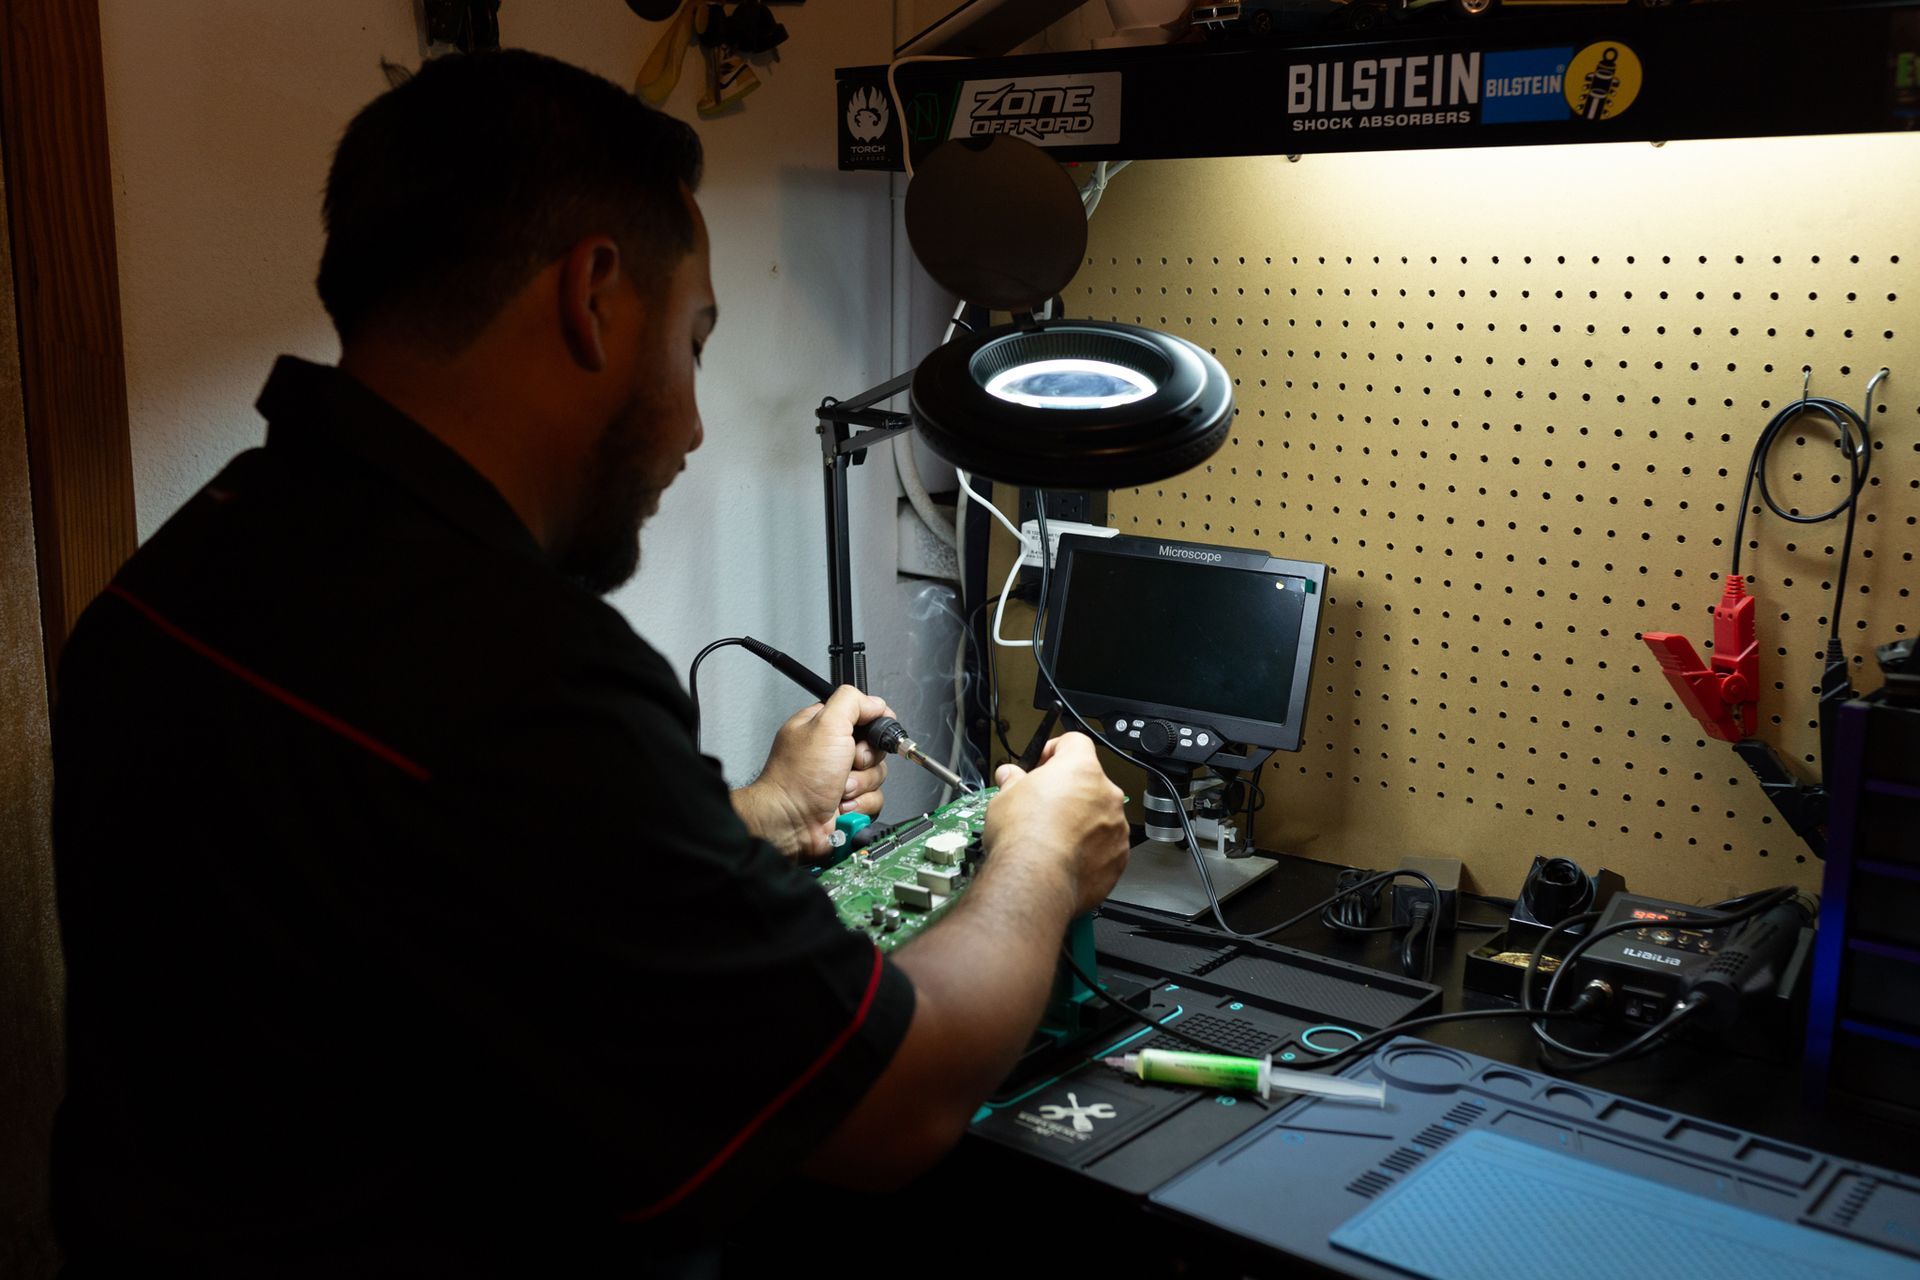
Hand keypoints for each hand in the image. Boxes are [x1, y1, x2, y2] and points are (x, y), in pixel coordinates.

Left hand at [732, 685, 890, 859]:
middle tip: (848, 763)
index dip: (874, 723)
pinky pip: (874, 799)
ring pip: (876, 775)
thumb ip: (852, 702)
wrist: (790, 822)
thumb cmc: (797, 777)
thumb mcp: (826, 725)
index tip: (873, 734)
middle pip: (874, 747)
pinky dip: (861, 804)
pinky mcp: (849, 802)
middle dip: (865, 759)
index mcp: (823, 726)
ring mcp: (840, 778)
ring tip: (839, 789)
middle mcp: (832, 751)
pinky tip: (841, 805)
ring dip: (861, 784)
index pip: (863, 714)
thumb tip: (876, 703)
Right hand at [981, 732, 1128, 914]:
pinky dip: (1090, 850)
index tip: (1041, 765)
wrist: (1036, 879)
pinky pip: (1106, 846)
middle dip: (1068, 791)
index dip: (1055, 750)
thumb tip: (1009, 777)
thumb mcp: (1004, 797)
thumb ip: (1013, 781)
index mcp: (1080, 768)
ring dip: (1081, 822)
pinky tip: (1065, 858)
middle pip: (1089, 781)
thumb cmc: (1023, 836)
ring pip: (1100, 815)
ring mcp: (1116, 826)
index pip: (1075, 742)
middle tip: (1042, 806)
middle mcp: (1106, 793)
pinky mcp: (1119, 857)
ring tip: (1052, 837)